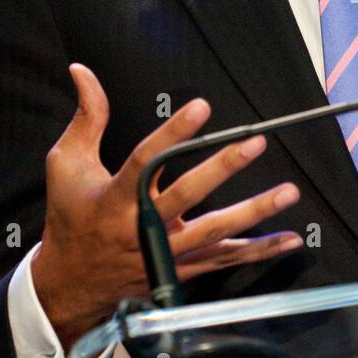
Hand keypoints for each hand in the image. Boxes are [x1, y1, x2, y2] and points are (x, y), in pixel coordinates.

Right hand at [33, 63, 301, 353]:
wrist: (69, 286)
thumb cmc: (69, 218)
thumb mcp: (67, 164)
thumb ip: (87, 118)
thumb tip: (82, 70)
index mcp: (113, 199)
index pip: (145, 160)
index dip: (172, 133)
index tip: (200, 108)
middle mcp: (141, 228)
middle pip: (187, 196)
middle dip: (222, 168)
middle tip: (254, 143)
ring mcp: (164, 254)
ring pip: (215, 233)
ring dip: (255, 212)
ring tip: (288, 192)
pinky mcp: (180, 273)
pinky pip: (225, 260)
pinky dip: (259, 251)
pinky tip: (290, 238)